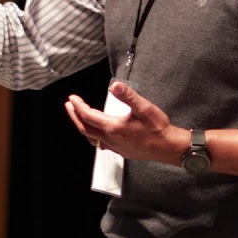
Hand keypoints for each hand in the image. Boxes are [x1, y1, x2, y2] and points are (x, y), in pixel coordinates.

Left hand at [65, 81, 179, 161]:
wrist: (168, 147)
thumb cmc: (158, 128)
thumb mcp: (144, 108)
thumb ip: (128, 96)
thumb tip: (114, 86)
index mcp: (113, 127)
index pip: (88, 115)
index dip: (78, 106)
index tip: (72, 98)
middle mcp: (111, 139)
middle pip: (85, 128)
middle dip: (74, 116)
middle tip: (69, 106)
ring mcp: (115, 146)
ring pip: (91, 138)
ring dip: (82, 126)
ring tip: (79, 117)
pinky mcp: (121, 151)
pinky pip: (100, 144)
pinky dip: (93, 136)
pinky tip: (97, 133)